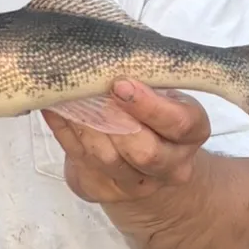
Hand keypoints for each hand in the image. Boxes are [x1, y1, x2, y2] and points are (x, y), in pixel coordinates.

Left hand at [41, 81, 211, 204]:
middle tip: (93, 94)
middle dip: (115, 122)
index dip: (148, 105)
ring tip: (69, 97)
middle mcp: (172, 165)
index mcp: (192, 132)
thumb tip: (106, 58)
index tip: (120, 85)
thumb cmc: (152, 111)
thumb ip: (145, 79)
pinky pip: (80, 161)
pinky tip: (56, 110)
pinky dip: (65, 132)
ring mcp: (138, 184)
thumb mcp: (161, 91)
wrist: (146, 159)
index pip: (178, 123)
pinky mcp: (104, 190)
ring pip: (108, 159)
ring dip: (85, 126)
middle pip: (145, 152)